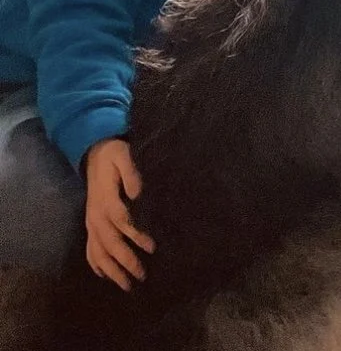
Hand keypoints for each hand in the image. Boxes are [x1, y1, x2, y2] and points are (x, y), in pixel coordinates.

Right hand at [83, 138, 154, 289]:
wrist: (93, 154)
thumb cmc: (113, 155)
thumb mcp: (123, 154)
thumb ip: (130, 172)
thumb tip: (137, 192)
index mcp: (106, 200)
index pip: (122, 222)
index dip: (137, 236)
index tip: (152, 248)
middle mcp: (96, 216)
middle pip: (111, 243)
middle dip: (126, 262)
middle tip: (142, 276)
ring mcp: (91, 223)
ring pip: (99, 252)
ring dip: (112, 270)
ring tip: (127, 285)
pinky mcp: (90, 225)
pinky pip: (90, 249)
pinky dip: (96, 264)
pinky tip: (104, 276)